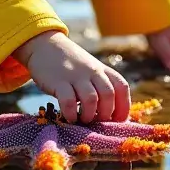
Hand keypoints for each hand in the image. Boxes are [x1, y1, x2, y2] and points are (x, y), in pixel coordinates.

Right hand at [15, 31, 130, 123]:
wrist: (46, 45)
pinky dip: (71, 113)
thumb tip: (111, 115)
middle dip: (106, 114)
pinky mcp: (58, 81)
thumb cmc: (71, 64)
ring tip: (83, 121)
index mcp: (103, 70)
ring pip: (91, 99)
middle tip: (97, 123)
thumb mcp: (91, 70)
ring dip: (89, 115)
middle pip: (108, 95)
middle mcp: (92, 72)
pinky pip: (68, 101)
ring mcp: (75, 76)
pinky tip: (69, 118)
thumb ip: (101, 86)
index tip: (117, 121)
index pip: (122, 87)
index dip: (123, 107)